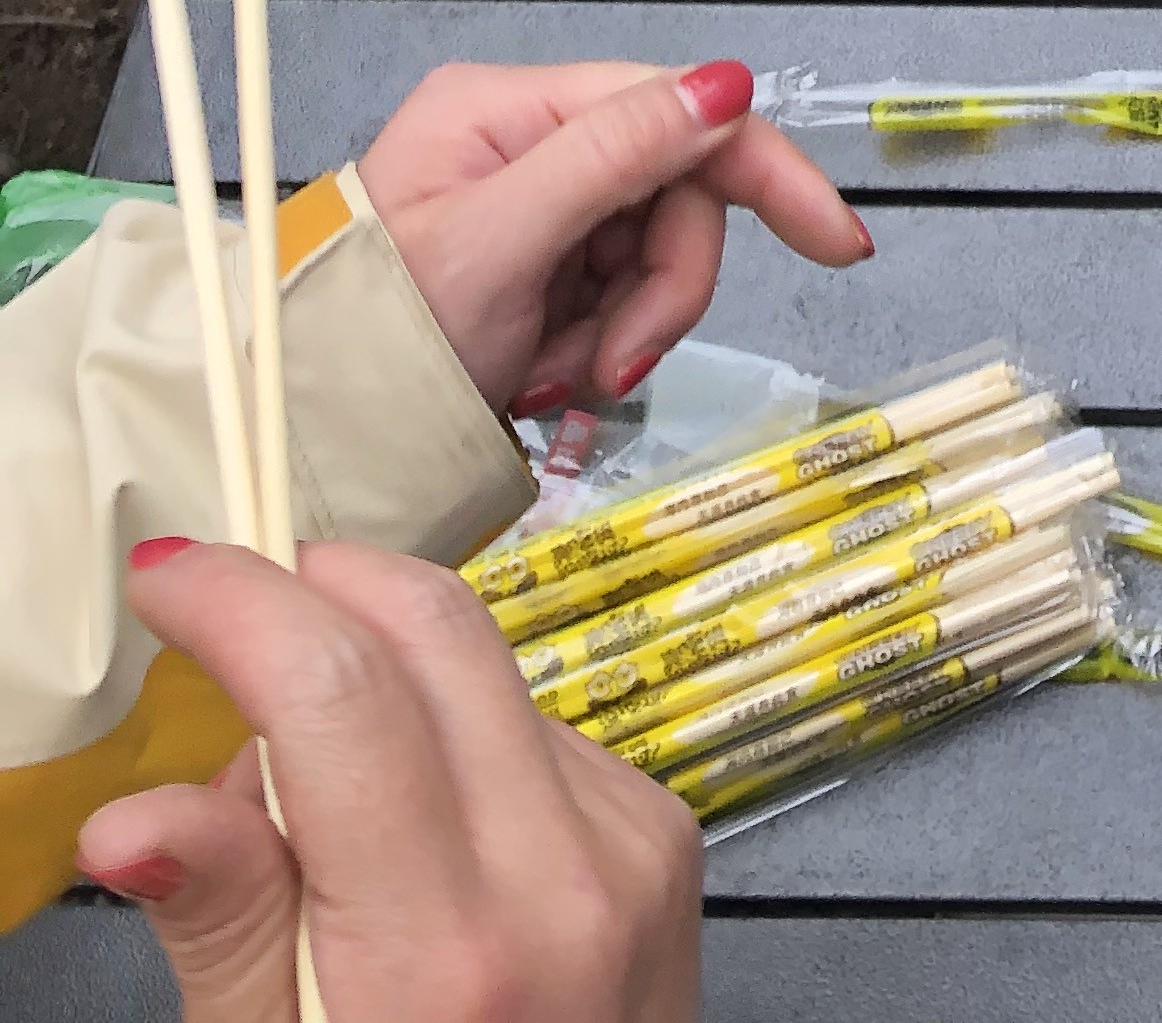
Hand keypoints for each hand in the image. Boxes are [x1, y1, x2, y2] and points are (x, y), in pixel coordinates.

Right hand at [76, 540, 700, 1022]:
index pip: (340, 698)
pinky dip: (463, 742)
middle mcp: (559, 874)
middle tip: (230, 613)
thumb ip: (228, 929)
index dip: (245, 605)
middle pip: (436, 633)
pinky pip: (542, 733)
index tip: (174, 572)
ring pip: (489, 675)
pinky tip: (425, 834)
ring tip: (321, 796)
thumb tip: (133, 815)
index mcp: (444, 950)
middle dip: (322, 588)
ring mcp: (630, 845)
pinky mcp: (667, 836)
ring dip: (391, 679)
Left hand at [360, 57, 869, 414]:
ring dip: (625, 332)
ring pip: (652, 257)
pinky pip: (616, 303)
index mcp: (510, 110)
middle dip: (659, 292)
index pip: (677, 111)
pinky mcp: (535, 275)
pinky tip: (547, 384)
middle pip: (672, 195)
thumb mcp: (496, 247)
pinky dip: (598, 352)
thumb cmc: (374, 343)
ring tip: (561, 384)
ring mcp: (531, 212)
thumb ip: (613, 158)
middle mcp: (526, 146)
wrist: (313, 453)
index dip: (766, 172)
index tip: (837, 245)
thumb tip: (728, 82)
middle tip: (614, 368)